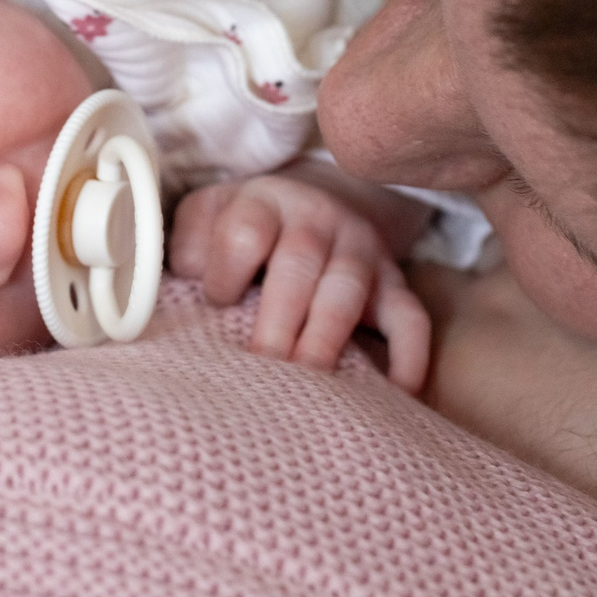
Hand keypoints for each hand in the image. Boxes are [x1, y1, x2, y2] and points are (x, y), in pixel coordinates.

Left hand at [169, 172, 430, 391]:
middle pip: (299, 263)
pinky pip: (412, 318)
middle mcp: (316, 220)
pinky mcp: (394, 283)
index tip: (216, 304)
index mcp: (263, 203)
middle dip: (278, 321)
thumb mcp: (208, 216)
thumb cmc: (248, 225)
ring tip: (307, 388)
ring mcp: (360, 251)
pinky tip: (395, 396)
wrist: (316, 200)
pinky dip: (408, 358)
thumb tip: (185, 281)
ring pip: (348, 290)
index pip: (245, 232)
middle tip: (260, 369)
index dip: (226, 272)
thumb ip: (186, 243)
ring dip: (326, 339)